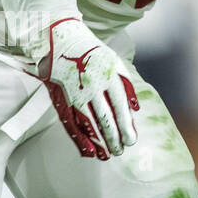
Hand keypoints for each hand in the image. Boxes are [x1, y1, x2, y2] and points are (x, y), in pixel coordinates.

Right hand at [26, 18, 139, 159]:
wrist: (62, 43)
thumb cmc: (94, 54)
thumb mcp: (116, 63)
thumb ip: (127, 85)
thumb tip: (136, 109)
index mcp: (109, 77)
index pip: (119, 106)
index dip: (126, 125)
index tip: (131, 140)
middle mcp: (92, 87)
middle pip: (104, 118)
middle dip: (113, 137)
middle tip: (121, 151)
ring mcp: (75, 94)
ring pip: (87, 123)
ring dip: (98, 141)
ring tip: (107, 155)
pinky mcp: (62, 99)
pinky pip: (70, 123)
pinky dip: (78, 138)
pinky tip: (87, 150)